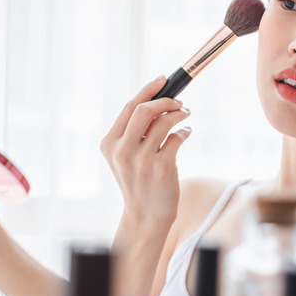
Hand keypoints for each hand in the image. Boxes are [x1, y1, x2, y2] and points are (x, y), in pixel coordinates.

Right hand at [100, 76, 191, 227]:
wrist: (145, 216)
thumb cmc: (139, 181)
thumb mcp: (126, 157)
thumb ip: (135, 132)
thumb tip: (158, 101)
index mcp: (109, 144)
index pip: (129, 107)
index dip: (148, 90)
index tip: (163, 80)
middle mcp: (122, 151)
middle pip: (144, 110)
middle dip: (165, 100)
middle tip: (179, 101)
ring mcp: (141, 159)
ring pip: (164, 122)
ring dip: (179, 114)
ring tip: (186, 115)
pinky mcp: (161, 167)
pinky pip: (177, 137)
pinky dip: (184, 131)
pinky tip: (185, 132)